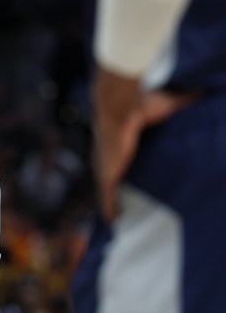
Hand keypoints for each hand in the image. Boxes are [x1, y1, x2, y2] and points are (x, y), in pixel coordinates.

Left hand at [93, 68, 199, 221]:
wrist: (121, 107)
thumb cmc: (141, 103)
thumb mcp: (169, 104)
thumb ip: (185, 101)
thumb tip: (206, 91)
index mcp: (121, 141)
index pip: (123, 158)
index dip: (126, 167)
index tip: (135, 178)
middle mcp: (110, 155)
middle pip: (113, 176)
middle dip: (118, 188)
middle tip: (128, 203)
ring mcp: (106, 166)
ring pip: (108, 189)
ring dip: (112, 201)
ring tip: (121, 218)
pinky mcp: (106, 174)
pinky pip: (106, 196)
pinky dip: (109, 208)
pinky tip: (111, 221)